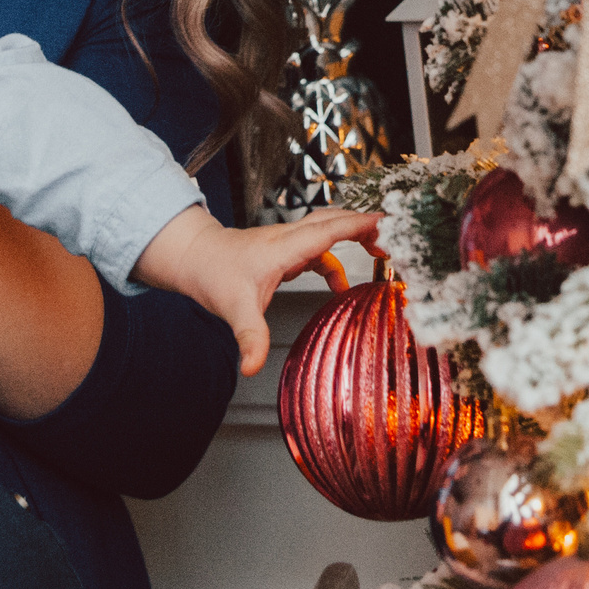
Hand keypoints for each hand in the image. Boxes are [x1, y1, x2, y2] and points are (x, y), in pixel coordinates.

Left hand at [132, 206, 385, 374]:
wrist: (194, 258)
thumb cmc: (213, 274)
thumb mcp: (235, 308)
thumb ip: (250, 337)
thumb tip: (254, 366)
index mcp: (286, 246)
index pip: (332, 229)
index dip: (362, 226)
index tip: (389, 225)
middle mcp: (290, 239)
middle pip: (336, 221)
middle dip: (366, 226)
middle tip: (394, 237)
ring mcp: (288, 243)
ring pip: (328, 232)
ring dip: (353, 239)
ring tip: (380, 253)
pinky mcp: (284, 252)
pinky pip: (318, 250)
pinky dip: (335, 261)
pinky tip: (340, 286)